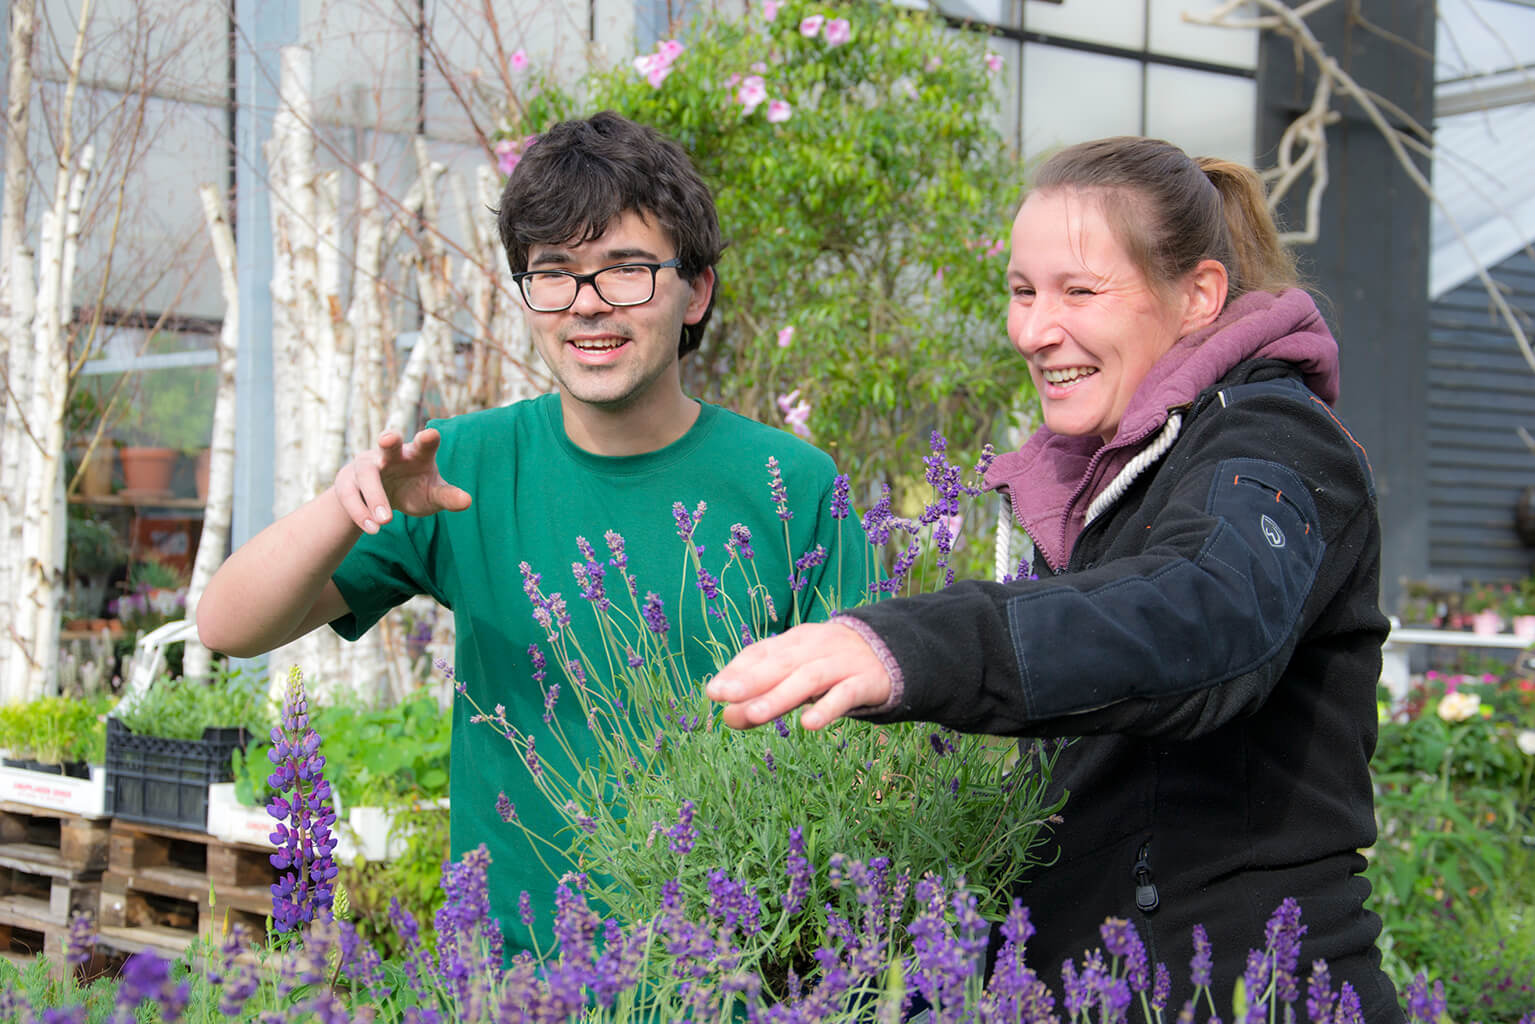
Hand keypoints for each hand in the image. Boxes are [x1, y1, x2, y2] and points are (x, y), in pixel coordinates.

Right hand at [332, 428, 471, 533]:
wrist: (378, 500)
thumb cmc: (413, 490)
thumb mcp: (432, 495)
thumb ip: (447, 497)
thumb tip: (467, 501)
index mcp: (416, 454)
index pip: (423, 444)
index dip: (427, 439)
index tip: (431, 434)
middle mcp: (390, 455)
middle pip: (388, 444)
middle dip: (388, 440)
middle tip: (388, 439)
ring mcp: (366, 466)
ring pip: (366, 474)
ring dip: (375, 496)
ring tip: (386, 521)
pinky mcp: (347, 483)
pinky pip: (349, 496)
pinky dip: (360, 513)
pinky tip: (373, 529)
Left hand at [705, 621, 892, 730]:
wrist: (891, 651)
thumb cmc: (831, 666)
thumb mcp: (796, 678)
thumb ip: (763, 695)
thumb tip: (726, 717)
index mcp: (795, 642)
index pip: (762, 652)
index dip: (738, 670)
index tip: (714, 691)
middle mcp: (815, 648)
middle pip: (780, 664)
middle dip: (750, 680)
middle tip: (723, 697)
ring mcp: (841, 663)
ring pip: (808, 679)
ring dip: (780, 696)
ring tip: (754, 715)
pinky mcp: (865, 682)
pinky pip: (845, 695)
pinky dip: (827, 708)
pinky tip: (809, 724)